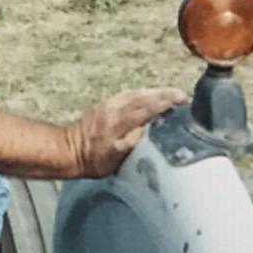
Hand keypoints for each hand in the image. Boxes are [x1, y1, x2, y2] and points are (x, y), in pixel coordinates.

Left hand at [68, 87, 187, 177]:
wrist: (70, 151)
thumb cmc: (94, 159)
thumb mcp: (115, 157)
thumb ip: (132, 142)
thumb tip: (148, 128)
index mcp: (119, 122)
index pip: (147, 107)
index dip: (165, 102)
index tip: (181, 99)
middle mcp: (115, 109)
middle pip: (144, 96)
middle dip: (164, 94)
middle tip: (182, 95)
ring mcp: (109, 103)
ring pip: (136, 93)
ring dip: (154, 92)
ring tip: (171, 94)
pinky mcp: (105, 103)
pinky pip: (128, 94)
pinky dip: (142, 93)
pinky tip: (150, 95)